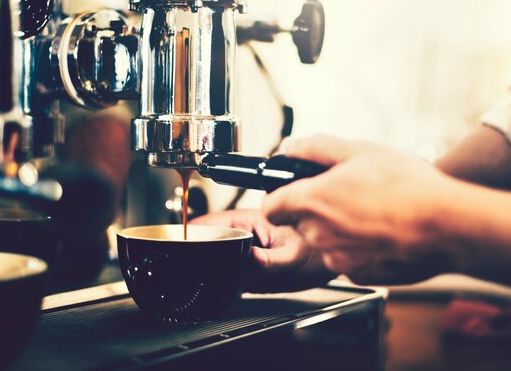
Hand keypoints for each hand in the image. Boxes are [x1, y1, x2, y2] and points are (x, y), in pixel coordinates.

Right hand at [191, 209, 335, 292]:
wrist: (328, 264)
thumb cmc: (316, 250)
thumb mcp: (293, 256)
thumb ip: (270, 261)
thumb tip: (249, 259)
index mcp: (248, 221)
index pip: (209, 224)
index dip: (191, 235)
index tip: (182, 247)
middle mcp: (242, 234)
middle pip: (206, 242)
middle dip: (197, 255)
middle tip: (195, 272)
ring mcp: (242, 252)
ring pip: (213, 259)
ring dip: (208, 269)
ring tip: (209, 280)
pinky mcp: (246, 268)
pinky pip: (225, 274)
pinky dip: (220, 282)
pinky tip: (223, 288)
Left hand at [263, 135, 458, 285]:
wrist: (446, 226)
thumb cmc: (408, 187)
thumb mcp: (361, 151)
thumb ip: (318, 148)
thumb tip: (293, 147)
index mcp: (313, 201)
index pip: (271, 205)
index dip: (280, 196)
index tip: (293, 191)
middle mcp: (319, 234)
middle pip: (300, 223)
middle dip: (316, 209)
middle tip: (347, 194)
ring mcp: (338, 259)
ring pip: (325, 242)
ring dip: (339, 229)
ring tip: (371, 212)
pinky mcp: (358, 275)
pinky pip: (348, 259)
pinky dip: (358, 247)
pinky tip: (382, 231)